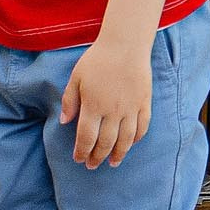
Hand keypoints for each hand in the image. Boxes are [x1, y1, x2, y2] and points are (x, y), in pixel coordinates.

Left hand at [59, 36, 152, 167]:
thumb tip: (65, 122)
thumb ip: (69, 101)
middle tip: (92, 165)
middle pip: (106, 143)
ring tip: (113, 163)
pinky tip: (131, 144)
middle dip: (97, 157)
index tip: (79, 159)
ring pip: (125, 139)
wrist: (126, 44)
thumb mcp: (76, 78)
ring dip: (119, 154)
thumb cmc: (97, 59)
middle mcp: (113, 111)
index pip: (86, 137)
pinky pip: (142, 126)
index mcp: (93, 106)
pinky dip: (136, 139)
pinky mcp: (144, 103)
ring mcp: (131, 108)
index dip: (82, 151)